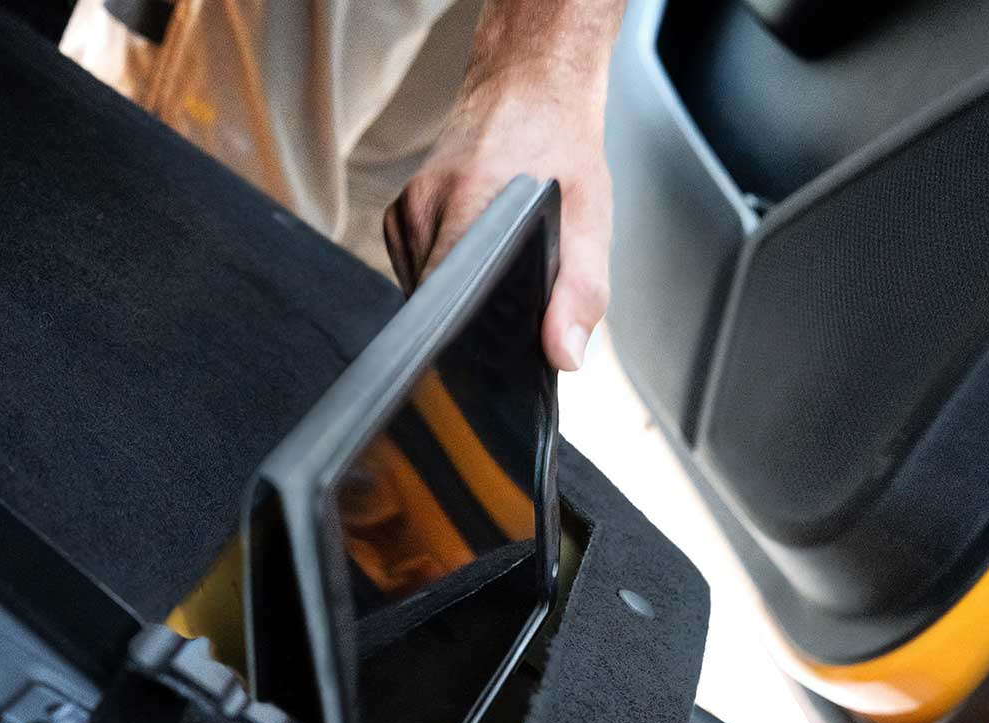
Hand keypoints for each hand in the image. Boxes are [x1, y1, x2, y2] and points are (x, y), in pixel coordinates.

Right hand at [384, 59, 612, 371]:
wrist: (529, 90)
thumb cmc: (560, 151)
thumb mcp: (589, 222)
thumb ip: (579, 292)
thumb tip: (563, 356)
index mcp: (467, 204)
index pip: (447, 305)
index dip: (471, 345)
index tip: (493, 366)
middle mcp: (424, 208)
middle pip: (435, 306)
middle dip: (474, 325)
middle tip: (513, 319)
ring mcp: (404, 211)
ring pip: (425, 294)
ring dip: (462, 301)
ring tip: (497, 279)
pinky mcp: (398, 216)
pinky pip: (419, 274)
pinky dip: (450, 281)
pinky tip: (477, 264)